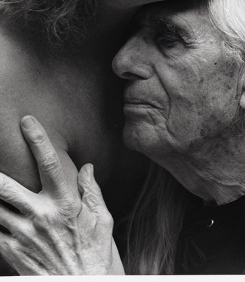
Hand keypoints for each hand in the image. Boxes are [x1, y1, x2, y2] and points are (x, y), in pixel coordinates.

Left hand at [0, 116, 123, 274]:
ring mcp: (23, 235)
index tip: (28, 120)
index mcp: (67, 205)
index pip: (52, 164)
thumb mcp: (103, 221)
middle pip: (5, 185)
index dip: (39, 139)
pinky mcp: (11, 252)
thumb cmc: (98, 256)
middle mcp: (42, 216)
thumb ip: (92, 192)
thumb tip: (86, 167)